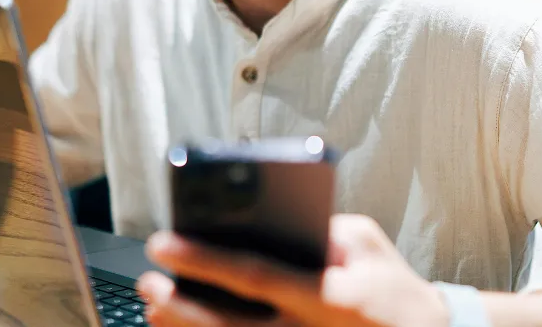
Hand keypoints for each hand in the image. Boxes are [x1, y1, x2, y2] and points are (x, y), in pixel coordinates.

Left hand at [136, 213, 449, 326]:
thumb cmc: (394, 287)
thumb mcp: (366, 243)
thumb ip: (321, 230)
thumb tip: (274, 225)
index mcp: (328, 295)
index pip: (253, 275)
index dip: (203, 260)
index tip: (164, 244)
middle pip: (229, 326)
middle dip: (180, 304)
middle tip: (147, 283)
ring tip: (154, 312)